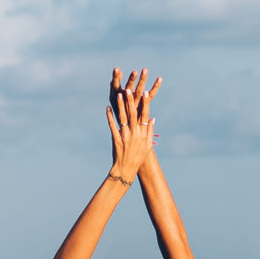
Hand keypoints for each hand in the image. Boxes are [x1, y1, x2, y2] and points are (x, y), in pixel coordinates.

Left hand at [106, 67, 160, 181]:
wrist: (126, 169)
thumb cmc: (138, 157)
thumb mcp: (147, 145)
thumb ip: (149, 131)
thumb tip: (151, 118)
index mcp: (142, 133)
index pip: (145, 115)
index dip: (145, 104)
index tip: (146, 93)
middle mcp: (134, 133)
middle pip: (133, 114)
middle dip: (131, 101)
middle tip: (129, 89)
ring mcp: (124, 135)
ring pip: (122, 118)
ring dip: (120, 106)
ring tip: (119, 94)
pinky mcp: (116, 139)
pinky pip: (112, 126)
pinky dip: (110, 117)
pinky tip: (108, 108)